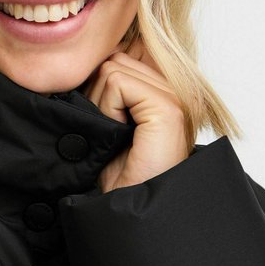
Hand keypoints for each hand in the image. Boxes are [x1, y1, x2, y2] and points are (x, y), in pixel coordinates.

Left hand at [83, 39, 189, 192]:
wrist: (124, 210)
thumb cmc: (115, 176)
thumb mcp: (105, 122)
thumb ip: (107, 87)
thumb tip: (90, 57)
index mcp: (160, 91)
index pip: (119, 55)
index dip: (98, 86)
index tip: (103, 123)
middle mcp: (173, 90)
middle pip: (113, 59)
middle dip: (97, 94)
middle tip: (106, 133)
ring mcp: (174, 97)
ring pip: (111, 68)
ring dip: (100, 104)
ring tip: (114, 136)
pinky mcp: (168, 108)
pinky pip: (116, 82)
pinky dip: (106, 110)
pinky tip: (118, 135)